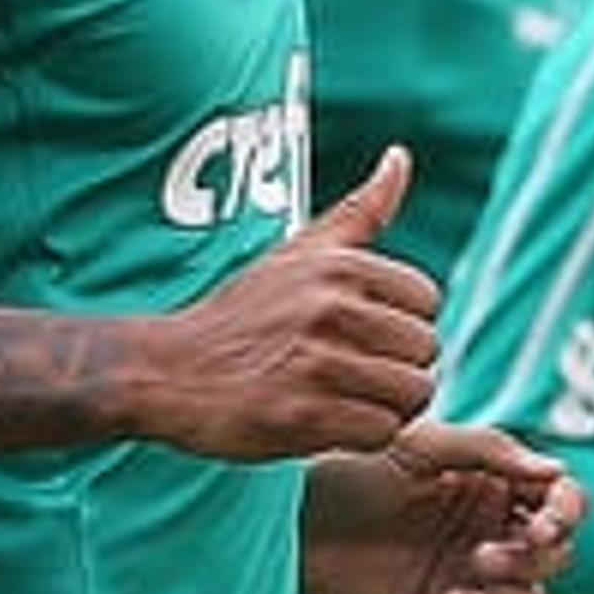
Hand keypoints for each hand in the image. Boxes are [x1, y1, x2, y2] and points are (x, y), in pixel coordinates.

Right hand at [131, 146, 443, 461]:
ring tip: (347, 401)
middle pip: (426, 351)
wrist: (166, 372)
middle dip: (400, 370)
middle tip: (356, 377)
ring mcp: (314, 363)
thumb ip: (360, 211)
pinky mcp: (300, 416)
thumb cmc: (243, 314)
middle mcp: (328, 307)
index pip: (427, 302)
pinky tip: (331, 424)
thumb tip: (401, 156)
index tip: (365, 336)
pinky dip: (363, 437)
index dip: (403, 325)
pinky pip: (380, 432)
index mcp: (337, 265)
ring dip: (387, 408)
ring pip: (412, 395)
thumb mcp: (298, 252)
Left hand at [301, 422, 584, 593]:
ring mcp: (471, 580)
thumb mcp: (419, 447)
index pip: (566, 502)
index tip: (541, 526)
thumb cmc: (352, 472)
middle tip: (480, 558)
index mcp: (497, 485)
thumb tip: (554, 473)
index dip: (567, 515)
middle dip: (531, 562)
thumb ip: (488, 451)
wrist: (293, 526)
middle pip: (558, 556)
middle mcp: (493, 532)